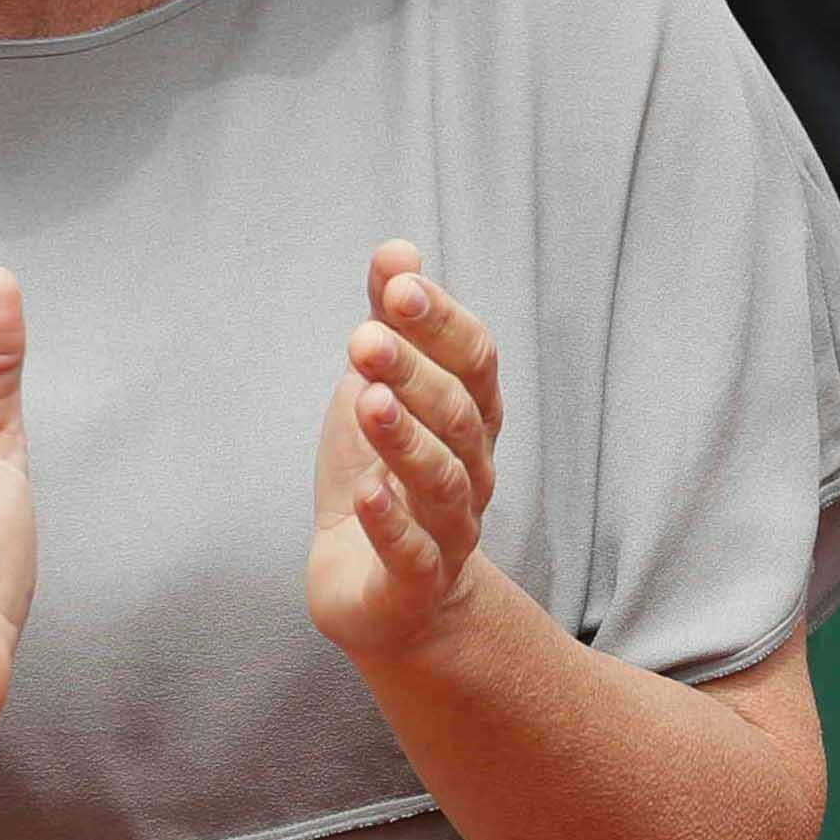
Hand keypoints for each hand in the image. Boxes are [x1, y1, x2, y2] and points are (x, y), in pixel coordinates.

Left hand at [307, 242, 507, 664]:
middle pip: (459, 417)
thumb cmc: (378, 476)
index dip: (442, 322)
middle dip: (415, 373)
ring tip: (368, 402)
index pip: (474, 362)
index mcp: (470, 419)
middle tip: (364, 340)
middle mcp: (471, 471)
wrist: (373, 590)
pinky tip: (365, 492)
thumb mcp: (375, 389)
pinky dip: (391, 523)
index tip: (397, 284)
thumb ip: (388, 322)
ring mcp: (448, 530)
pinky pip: (414, 554)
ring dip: (407, 439)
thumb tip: (396, 250)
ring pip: (443, 482)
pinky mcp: (413, 583)